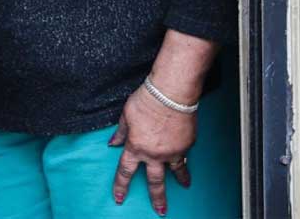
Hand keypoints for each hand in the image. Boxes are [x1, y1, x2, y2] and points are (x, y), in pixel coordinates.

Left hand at [110, 85, 196, 215]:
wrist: (171, 93)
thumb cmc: (146, 100)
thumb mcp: (126, 115)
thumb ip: (120, 132)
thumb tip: (112, 143)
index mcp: (136, 147)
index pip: (125, 171)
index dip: (121, 186)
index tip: (119, 198)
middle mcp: (154, 154)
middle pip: (155, 182)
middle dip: (157, 198)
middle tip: (160, 211)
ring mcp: (172, 151)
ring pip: (176, 172)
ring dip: (181, 181)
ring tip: (184, 186)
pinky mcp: (186, 145)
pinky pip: (184, 153)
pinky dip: (184, 154)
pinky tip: (186, 152)